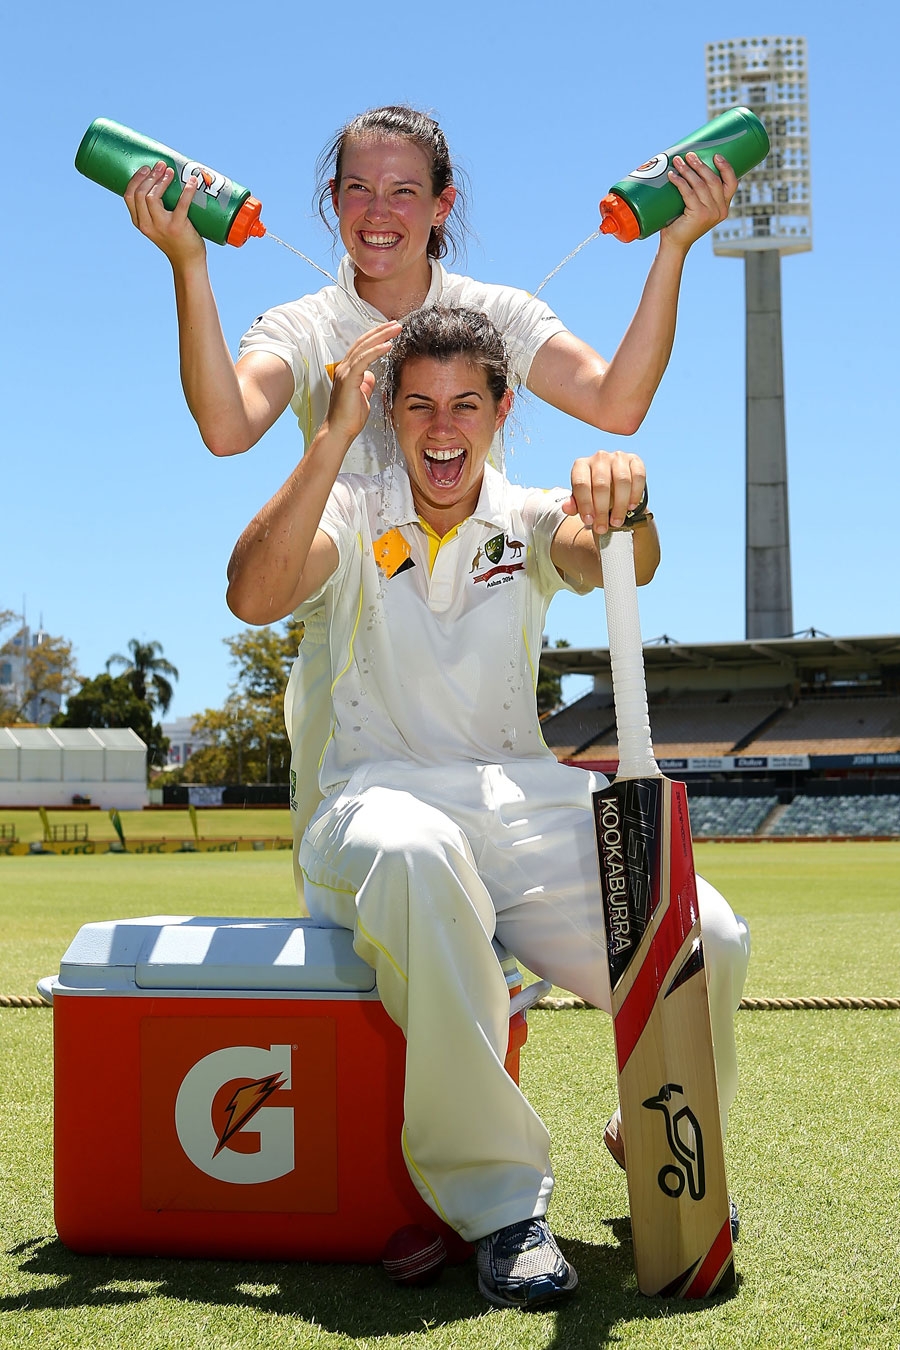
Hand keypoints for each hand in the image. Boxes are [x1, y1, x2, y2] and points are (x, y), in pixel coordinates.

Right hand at [123, 161, 206, 266]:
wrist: (188, 263)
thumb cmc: (175, 240)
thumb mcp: (158, 226)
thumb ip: (154, 210)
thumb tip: (161, 180)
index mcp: (140, 223)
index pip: (128, 196)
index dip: (136, 179)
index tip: (146, 168)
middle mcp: (148, 225)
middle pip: (140, 193)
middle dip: (150, 176)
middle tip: (161, 166)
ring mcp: (162, 227)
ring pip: (152, 197)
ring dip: (161, 181)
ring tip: (170, 172)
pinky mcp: (178, 227)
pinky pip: (181, 204)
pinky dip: (187, 190)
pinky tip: (192, 181)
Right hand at [324, 321, 402, 442]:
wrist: (339, 431)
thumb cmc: (349, 418)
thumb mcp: (362, 396)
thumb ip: (365, 384)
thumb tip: (371, 375)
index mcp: (348, 371)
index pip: (363, 347)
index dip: (376, 337)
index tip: (390, 330)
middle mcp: (344, 368)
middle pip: (363, 342)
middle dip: (381, 331)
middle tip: (396, 324)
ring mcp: (345, 372)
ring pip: (364, 347)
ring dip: (381, 336)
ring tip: (395, 329)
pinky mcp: (348, 380)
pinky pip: (363, 360)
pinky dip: (376, 351)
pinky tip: (387, 345)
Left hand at [562, 450, 646, 534]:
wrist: (614, 489)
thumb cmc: (594, 496)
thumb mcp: (582, 501)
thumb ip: (574, 504)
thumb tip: (567, 508)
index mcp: (581, 465)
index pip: (581, 483)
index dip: (584, 504)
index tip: (589, 521)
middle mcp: (599, 458)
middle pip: (601, 484)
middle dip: (601, 510)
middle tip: (602, 528)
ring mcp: (618, 457)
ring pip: (621, 481)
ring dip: (619, 505)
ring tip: (616, 522)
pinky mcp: (635, 460)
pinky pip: (638, 476)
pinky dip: (635, 494)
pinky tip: (631, 507)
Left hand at [659, 151, 736, 251]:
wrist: (674, 244)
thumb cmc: (682, 222)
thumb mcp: (696, 206)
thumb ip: (699, 192)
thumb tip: (688, 163)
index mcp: (724, 207)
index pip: (732, 183)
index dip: (726, 167)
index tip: (716, 155)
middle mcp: (720, 210)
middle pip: (714, 180)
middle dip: (700, 165)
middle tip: (689, 155)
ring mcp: (710, 213)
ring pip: (700, 185)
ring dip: (688, 170)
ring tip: (678, 161)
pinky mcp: (698, 215)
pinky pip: (689, 193)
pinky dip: (680, 182)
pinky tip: (672, 175)